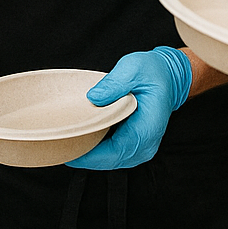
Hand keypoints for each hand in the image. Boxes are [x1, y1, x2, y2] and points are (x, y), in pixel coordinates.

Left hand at [65, 46, 189, 169]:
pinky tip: (81, 138)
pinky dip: (96, 149)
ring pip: (108, 160)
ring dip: (88, 153)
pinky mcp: (134, 146)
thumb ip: (114, 83)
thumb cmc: (153, 72)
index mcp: (146, 129)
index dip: (89, 154)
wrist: (169, 77)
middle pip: (108, 160)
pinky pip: (111, 154)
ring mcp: (140, 148)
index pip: (114, 152)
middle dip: (83, 155)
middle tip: (58, 142)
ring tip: (66, 140)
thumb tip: (94, 98)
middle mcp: (145, 145)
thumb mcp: (133, 68)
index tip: (68, 147)